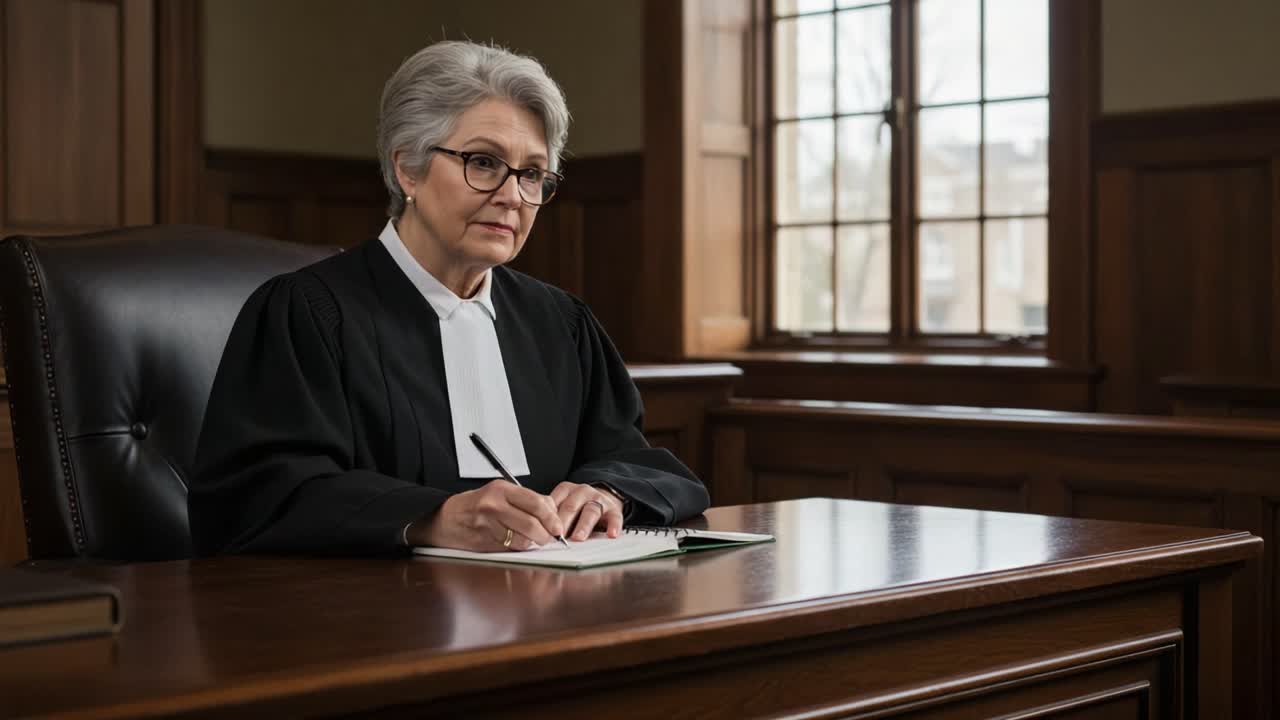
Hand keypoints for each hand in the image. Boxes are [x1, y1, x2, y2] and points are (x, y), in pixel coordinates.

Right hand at [411, 480, 565, 551]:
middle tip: (550, 538)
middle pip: (531, 524)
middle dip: (546, 535)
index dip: (552, 517)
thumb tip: (552, 511)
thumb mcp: (500, 493)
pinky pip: (510, 548)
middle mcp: (494, 505)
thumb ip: (526, 500)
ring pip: (522, 539)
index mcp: (501, 489)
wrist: (445, 518)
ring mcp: (488, 524)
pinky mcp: (484, 540)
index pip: (536, 503)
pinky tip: (517, 543)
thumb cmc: (476, 505)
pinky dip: (519, 548)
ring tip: (533, 540)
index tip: (558, 527)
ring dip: (533, 543)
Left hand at [549, 482, 624, 540]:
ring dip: (583, 526)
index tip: (542, 531)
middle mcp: (582, 492)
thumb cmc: (577, 510)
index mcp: (566, 490)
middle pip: (571, 507)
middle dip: (563, 523)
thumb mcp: (562, 507)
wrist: (602, 502)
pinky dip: (613, 526)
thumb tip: (536, 535)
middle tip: (557, 537)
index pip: (554, 501)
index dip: (547, 517)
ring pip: (590, 512)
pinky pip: (615, 518)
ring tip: (578, 538)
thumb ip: (551, 516)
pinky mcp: (614, 510)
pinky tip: (611, 534)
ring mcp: (599, 500)